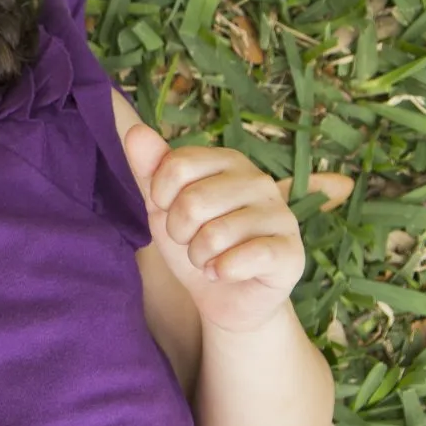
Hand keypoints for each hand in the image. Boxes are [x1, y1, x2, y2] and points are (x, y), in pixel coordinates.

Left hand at [123, 123, 305, 333]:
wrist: (225, 295)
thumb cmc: (194, 242)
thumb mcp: (163, 205)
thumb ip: (149, 169)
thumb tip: (135, 131)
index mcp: (228, 162)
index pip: (177, 165)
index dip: (161, 197)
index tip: (170, 211)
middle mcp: (260, 182)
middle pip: (192, 202)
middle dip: (179, 232)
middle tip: (192, 241)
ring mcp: (280, 216)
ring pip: (214, 235)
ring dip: (198, 256)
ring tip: (209, 257)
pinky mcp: (290, 252)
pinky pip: (241, 259)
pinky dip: (220, 272)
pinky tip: (224, 273)